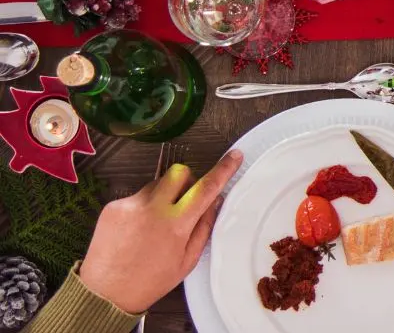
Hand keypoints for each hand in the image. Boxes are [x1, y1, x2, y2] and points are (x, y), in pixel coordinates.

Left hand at [78, 150, 241, 312]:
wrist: (104, 293)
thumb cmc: (149, 282)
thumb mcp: (187, 261)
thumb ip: (204, 227)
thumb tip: (215, 201)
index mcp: (176, 225)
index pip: (206, 187)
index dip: (223, 169)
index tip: (234, 156)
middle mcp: (153, 209)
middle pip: (179, 172)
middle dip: (187, 180)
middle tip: (185, 201)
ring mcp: (130, 205)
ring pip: (156, 183)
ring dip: (163, 195)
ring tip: (155, 223)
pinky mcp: (112, 206)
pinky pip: (136, 196)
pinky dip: (142, 206)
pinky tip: (136, 230)